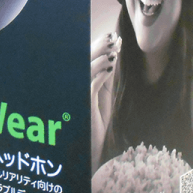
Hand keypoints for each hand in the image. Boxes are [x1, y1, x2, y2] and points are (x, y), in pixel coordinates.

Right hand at [91, 31, 120, 172]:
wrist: (95, 155)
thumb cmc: (97, 129)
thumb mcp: (103, 100)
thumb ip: (104, 81)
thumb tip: (111, 59)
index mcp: (81, 86)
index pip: (88, 61)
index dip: (99, 48)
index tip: (115, 39)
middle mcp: (77, 89)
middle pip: (84, 62)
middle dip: (99, 47)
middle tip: (114, 38)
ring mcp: (78, 97)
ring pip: (85, 70)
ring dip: (100, 57)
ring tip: (114, 48)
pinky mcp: (83, 107)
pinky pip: (90, 86)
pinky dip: (99, 74)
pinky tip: (110, 66)